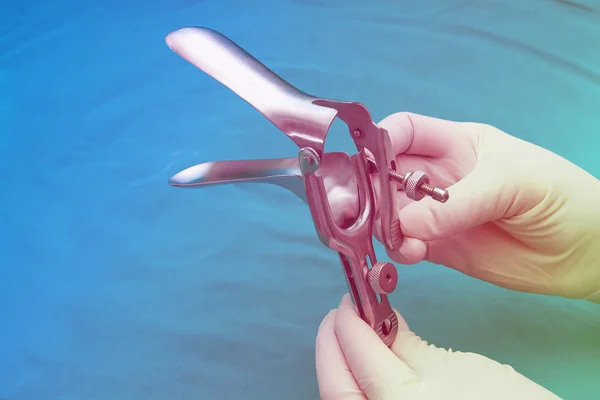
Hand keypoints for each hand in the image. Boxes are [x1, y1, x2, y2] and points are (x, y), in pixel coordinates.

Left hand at [315, 294, 559, 399]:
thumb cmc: (506, 399)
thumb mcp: (456, 365)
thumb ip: (406, 343)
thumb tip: (378, 319)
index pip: (361, 356)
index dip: (348, 322)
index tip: (350, 298)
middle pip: (336, 387)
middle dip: (328, 347)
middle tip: (338, 316)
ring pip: (342, 399)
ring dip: (337, 365)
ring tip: (346, 334)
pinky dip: (353, 383)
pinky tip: (360, 361)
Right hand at [371, 113, 599, 301]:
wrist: (587, 252)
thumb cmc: (559, 196)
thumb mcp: (511, 183)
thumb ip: (456, 203)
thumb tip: (404, 225)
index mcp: (456, 144)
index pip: (404, 132)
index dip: (380, 140)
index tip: (368, 162)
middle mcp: (438, 177)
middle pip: (386, 174)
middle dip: (372, 188)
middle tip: (369, 209)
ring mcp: (436, 213)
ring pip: (389, 213)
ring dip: (384, 223)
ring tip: (401, 237)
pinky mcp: (439, 247)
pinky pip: (405, 244)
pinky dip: (400, 249)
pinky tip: (414, 253)